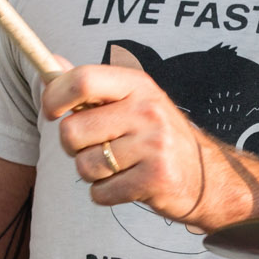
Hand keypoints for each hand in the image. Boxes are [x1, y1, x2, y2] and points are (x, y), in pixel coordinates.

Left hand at [42, 63, 210, 221]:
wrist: (207, 176)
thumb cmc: (156, 136)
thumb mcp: (130, 100)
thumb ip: (90, 85)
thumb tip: (51, 65)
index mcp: (137, 84)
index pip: (83, 80)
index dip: (54, 96)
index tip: (51, 111)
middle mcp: (146, 110)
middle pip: (72, 131)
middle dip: (73, 146)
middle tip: (95, 147)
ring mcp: (153, 145)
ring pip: (84, 166)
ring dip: (92, 173)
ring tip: (117, 167)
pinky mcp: (155, 178)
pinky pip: (101, 192)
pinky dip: (105, 194)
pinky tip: (126, 184)